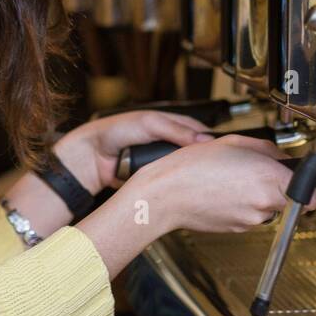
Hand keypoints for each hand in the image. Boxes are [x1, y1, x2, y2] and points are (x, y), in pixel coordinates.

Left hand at [51, 110, 213, 194]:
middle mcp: (167, 142)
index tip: (224, 150)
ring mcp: (160, 161)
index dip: (211, 141)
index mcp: (169, 125)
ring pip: (184, 170)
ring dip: (190, 175)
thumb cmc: (116, 132)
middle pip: (194, 153)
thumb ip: (176, 130)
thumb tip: (204, 139)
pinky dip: (176, 186)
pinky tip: (186, 191)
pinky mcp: (153, 178)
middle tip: (217, 169)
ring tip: (205, 181)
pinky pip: (170, 183)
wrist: (92, 157)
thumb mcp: (149, 124)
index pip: (198, 131)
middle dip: (204, 160)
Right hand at [125, 134, 315, 234]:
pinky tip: (224, 191)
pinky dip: (242, 204)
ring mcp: (250, 221)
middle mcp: (263, 205)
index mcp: (269, 180)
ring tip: (233, 179)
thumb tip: (281, 158)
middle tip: (258, 172)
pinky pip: (249, 215)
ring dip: (258, 195)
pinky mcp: (237, 229)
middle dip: (279, 186)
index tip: (307, 183)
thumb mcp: (235, 142)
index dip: (313, 189)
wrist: (166, 194)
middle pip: (290, 200)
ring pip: (268, 208)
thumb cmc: (193, 167)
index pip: (314, 198)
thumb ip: (268, 150)